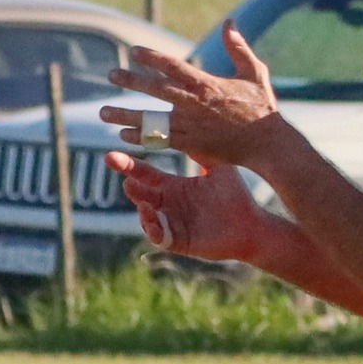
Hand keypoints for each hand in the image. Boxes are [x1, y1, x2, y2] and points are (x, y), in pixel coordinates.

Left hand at [100, 22, 281, 172]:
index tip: (133, 52)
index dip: (152, 58)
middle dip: (131, 81)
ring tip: (103, 112)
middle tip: (110, 74)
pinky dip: (141, 137)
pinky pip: (159, 140)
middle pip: (156, 89)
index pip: (173, 66)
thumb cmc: (262, 107)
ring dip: (125, 115)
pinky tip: (123, 134)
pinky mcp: (190, 144)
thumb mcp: (254, 72)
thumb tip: (228, 22)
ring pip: (151, 118)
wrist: (268, 143)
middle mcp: (195, 103)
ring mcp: (190, 125)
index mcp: (208, 84)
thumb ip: (238, 48)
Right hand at [104, 149, 264, 261]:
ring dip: (143, 211)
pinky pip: (161, 237)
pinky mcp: (178, 241)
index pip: (145, 174)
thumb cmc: (235, 196)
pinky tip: (154, 222)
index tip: (111, 155)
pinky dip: (155, 230)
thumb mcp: (217, 168)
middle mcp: (167, 204)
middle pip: (141, 195)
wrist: (251, 224)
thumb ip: (201, 151)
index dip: (128, 166)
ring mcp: (171, 223)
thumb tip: (189, 122)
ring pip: (147, 218)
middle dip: (131, 188)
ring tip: (145, 204)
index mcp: (173, 186)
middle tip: (127, 180)